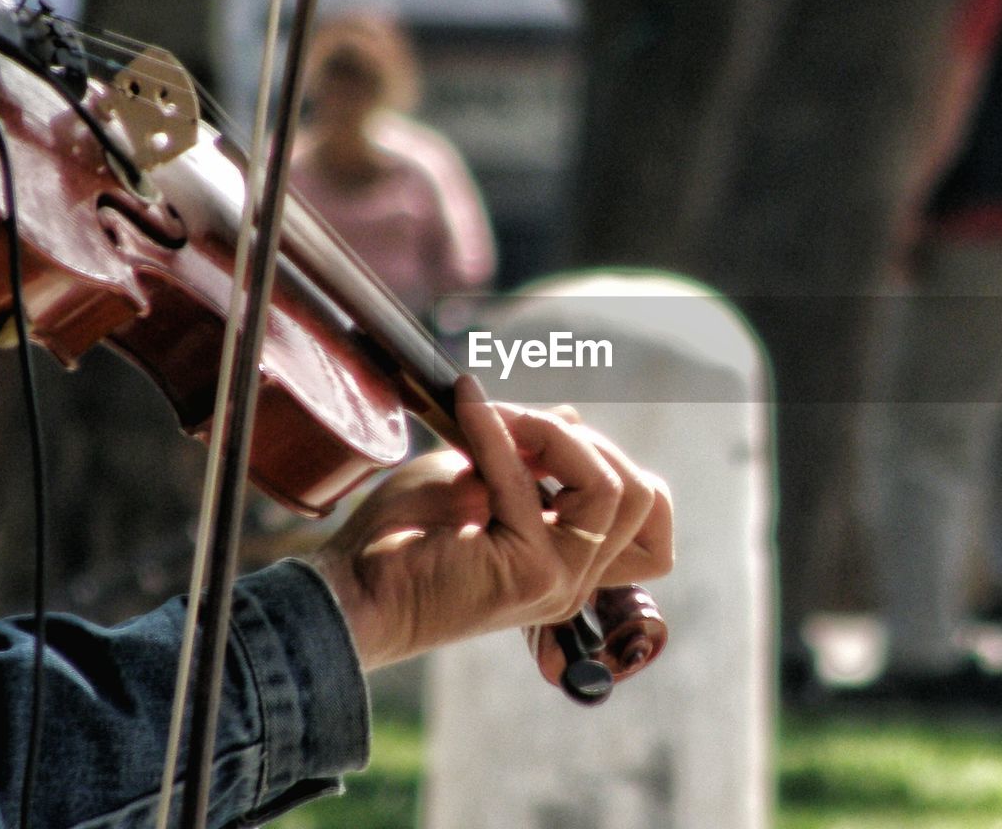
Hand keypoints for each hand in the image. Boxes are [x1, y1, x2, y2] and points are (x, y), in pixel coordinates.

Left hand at [312, 377, 672, 670]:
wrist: (349, 592)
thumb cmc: (401, 539)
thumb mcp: (480, 480)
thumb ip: (531, 456)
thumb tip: (573, 418)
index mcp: (569, 566)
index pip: (652, 524)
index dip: (624, 467)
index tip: (553, 445)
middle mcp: (573, 581)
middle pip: (642, 498)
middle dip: (589, 442)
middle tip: (520, 424)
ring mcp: (558, 583)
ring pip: (610, 489)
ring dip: (552, 436)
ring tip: (497, 419)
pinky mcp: (528, 574)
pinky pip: (529, 485)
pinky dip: (495, 435)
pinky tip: (466, 408)